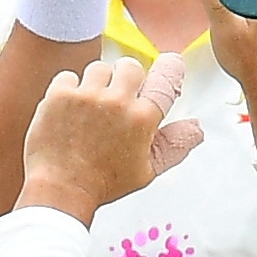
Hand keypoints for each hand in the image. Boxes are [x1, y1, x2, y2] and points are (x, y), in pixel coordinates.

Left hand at [19, 56, 201, 220]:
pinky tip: (68, 113)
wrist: (60, 191)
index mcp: (143, 118)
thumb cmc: (103, 184)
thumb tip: (196, 127)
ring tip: (89, 111)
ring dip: (96, 84)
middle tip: (115, 100)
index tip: (165, 67)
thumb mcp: (147, 170)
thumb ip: (175, 145)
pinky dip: (68, 90)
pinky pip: (68, 76)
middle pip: (130, 65)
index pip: (167, 74)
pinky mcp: (59, 96)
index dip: (168, 67)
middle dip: (125, 79)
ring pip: (99, 68)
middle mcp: (117, 102)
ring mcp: (87, 97)